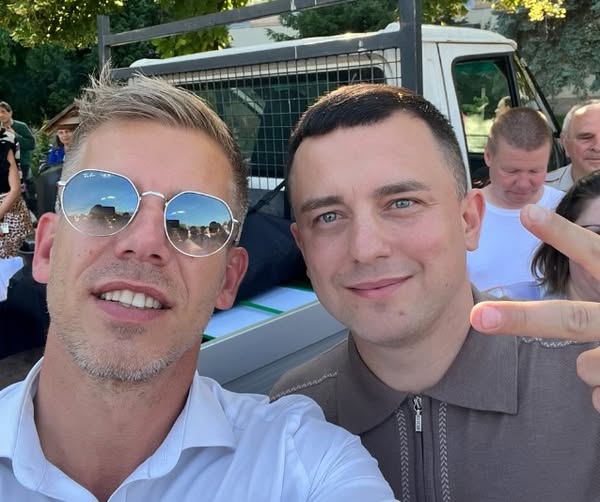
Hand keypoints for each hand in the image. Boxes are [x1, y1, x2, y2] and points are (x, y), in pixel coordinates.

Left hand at [470, 204, 599, 409]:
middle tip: (478, 317)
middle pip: (570, 319)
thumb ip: (595, 281)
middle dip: (520, 319)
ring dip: (591, 368)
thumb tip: (556, 270)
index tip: (526, 213)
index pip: (594, 254)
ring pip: (584, 367)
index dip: (561, 234)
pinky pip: (599, 398)